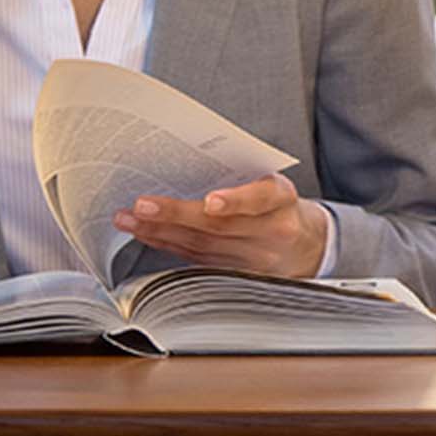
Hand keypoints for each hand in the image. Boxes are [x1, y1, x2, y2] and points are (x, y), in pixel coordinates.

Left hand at [113, 173, 327, 276]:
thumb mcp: (274, 183)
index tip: (211, 201)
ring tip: (129, 218)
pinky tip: (145, 232)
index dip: (236, 201)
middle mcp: (271, 232)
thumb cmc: (280, 204)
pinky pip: (195, 259)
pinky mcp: (235, 274)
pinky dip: (166, 244)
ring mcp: (253, 259)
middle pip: (220, 227)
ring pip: (201, 245)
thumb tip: (185, 161)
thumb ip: (242, 176)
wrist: (306, 245)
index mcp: (283, 200)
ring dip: (159, 231)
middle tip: (142, 205)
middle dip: (176, 215)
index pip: (261, 199)